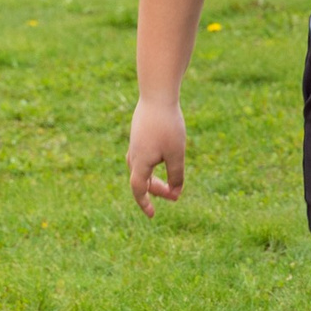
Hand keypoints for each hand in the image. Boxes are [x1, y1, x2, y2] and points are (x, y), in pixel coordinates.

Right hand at [128, 99, 186, 215]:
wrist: (156, 95)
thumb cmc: (167, 126)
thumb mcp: (176, 154)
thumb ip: (176, 175)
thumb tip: (176, 193)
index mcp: (140, 163)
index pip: (139, 189)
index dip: (144, 203)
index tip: (152, 215)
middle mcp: (134, 155)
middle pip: (141, 180)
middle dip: (157, 190)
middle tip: (175, 194)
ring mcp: (135, 144)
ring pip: (140, 169)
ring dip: (154, 178)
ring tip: (170, 181)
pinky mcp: (139, 134)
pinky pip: (142, 157)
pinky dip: (152, 166)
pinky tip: (163, 159)